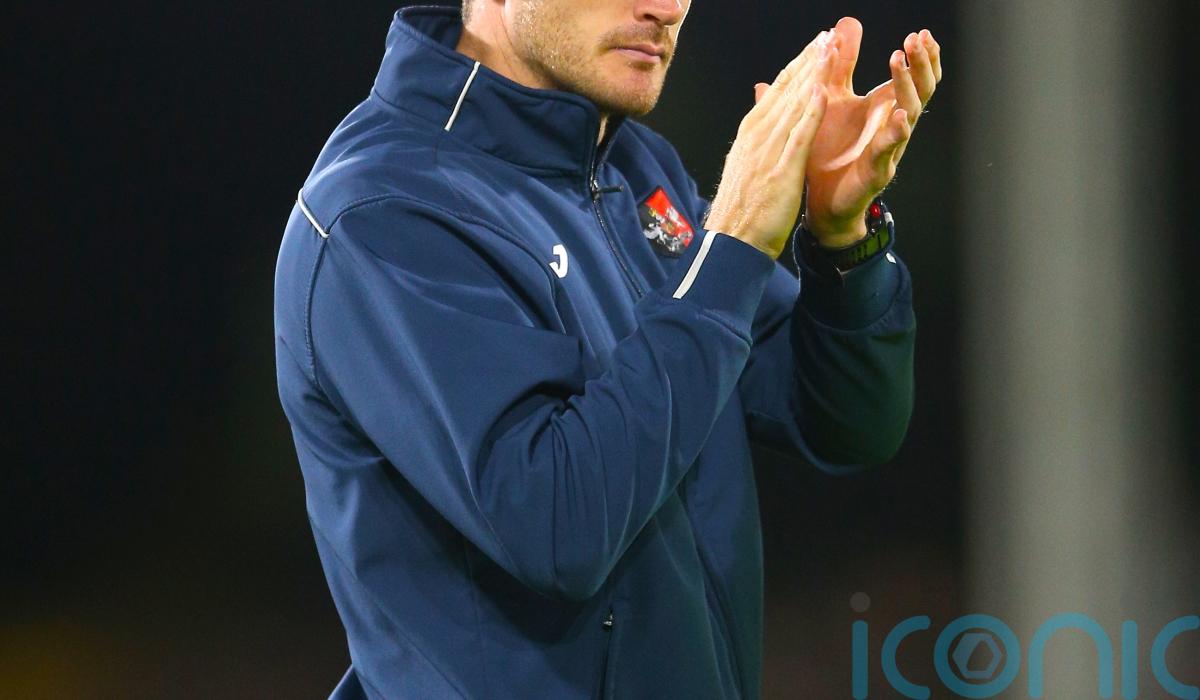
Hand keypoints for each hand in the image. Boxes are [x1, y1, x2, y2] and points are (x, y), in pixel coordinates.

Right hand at [704, 31, 836, 259]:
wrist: (732, 243)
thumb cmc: (741, 210)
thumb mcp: (745, 167)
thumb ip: (756, 140)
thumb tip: (759, 122)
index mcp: (749, 135)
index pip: (776, 93)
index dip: (797, 67)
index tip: (815, 46)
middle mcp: (756, 137)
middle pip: (786, 91)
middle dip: (808, 61)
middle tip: (828, 35)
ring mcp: (767, 153)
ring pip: (793, 106)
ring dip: (812, 75)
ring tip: (830, 49)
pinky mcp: (780, 171)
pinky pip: (798, 136)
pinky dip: (809, 112)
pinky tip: (822, 91)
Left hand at [784, 18, 941, 246]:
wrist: (816, 201)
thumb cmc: (827, 152)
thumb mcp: (830, 99)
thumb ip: (839, 65)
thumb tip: (845, 24)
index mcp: (882, 109)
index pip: (914, 78)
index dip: (922, 57)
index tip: (921, 33)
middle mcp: (891, 126)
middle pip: (920, 90)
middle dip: (921, 63)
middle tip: (916, 39)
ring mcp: (888, 149)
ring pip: (909, 115)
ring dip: (906, 86)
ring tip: (900, 62)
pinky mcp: (876, 171)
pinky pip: (890, 150)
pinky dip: (896, 132)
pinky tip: (899, 117)